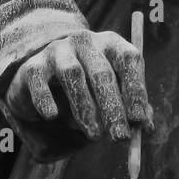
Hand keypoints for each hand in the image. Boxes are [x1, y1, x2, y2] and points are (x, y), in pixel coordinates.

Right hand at [5, 29, 153, 141]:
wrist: (39, 80)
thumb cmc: (86, 90)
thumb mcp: (111, 97)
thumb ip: (129, 110)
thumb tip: (145, 129)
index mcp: (111, 44)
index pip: (129, 59)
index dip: (136, 89)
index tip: (139, 120)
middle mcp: (85, 41)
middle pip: (101, 71)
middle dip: (113, 107)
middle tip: (120, 137)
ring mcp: (58, 50)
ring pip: (73, 74)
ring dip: (85, 108)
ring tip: (95, 136)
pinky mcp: (33, 65)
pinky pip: (40, 81)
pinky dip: (46, 99)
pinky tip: (52, 116)